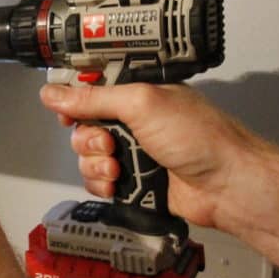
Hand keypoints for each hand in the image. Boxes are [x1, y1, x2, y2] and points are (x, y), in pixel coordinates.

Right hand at [39, 83, 260, 230]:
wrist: (226, 185)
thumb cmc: (197, 137)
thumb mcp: (141, 104)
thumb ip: (93, 98)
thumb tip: (51, 92)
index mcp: (138, 94)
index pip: (92, 91)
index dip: (73, 102)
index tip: (65, 114)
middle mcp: (133, 122)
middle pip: (83, 126)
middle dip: (87, 139)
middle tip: (109, 145)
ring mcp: (133, 153)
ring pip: (87, 157)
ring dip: (94, 164)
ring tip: (118, 169)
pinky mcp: (134, 182)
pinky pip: (98, 182)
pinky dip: (102, 185)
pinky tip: (118, 185)